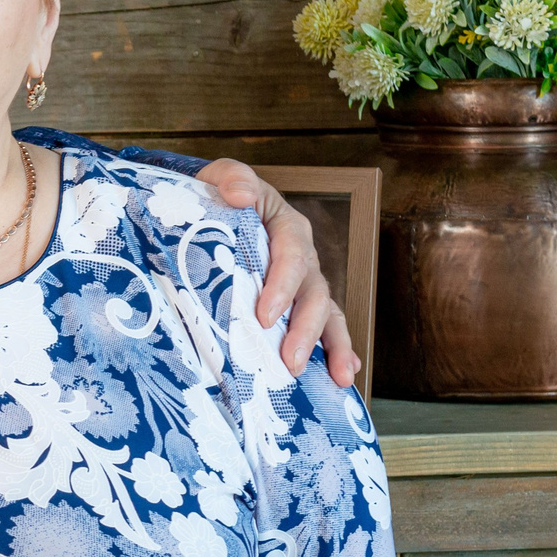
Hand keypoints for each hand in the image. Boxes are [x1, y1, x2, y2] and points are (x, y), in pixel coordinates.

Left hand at [194, 159, 359, 387]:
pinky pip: (326, 325)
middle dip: (306, 329)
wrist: (213, 209)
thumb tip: (240, 194)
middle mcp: (303, 256)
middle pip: (314, 292)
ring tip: (337, 378)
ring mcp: (304, 282)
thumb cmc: (217, 196)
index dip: (282, 287)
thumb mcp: (219, 178)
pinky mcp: (298, 302)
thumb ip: (231, 179)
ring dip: (332, 346)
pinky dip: (338, 349)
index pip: (291, 256)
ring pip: (327, 313)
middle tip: (290, 361)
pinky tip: (344, 375)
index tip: (265, 317)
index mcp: (287, 226)